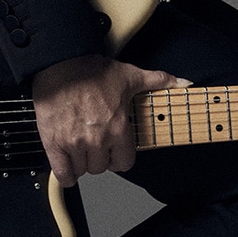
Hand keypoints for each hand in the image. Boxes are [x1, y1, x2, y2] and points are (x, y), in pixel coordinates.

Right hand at [32, 53, 184, 185]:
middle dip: (98, 158)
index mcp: (118, 128)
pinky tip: (66, 163)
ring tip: (79, 149)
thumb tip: (183, 83)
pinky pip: (63, 173)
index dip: (118, 158)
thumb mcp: (131, 75)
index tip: (113, 152)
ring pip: (83, 170)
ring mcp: (74, 143)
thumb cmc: (93, 71)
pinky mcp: (54, 143)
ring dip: (81, 163)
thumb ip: (158, 82)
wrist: (62, 63)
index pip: (124, 164)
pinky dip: (65, 173)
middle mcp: (97, 139)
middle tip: (93, 146)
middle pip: (101, 168)